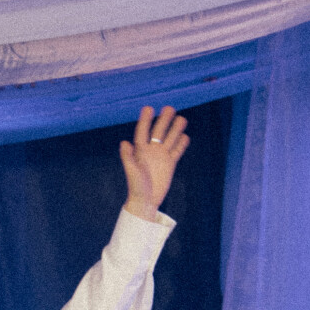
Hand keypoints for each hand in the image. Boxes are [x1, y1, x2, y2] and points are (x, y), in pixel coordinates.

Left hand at [120, 106, 188, 220]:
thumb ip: (128, 157)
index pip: (142, 131)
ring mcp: (161, 156)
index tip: (148, 108)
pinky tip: (185, 136)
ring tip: (182, 119)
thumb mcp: (131, 172)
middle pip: (158, 131)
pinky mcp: (170, 164)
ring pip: (170, 138)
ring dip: (175, 129)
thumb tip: (124, 142)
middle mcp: (151, 151)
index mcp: (140, 151)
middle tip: (170, 108)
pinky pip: (177, 150)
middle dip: (164, 120)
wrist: (146, 201)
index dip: (145, 120)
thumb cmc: (136, 187)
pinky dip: (181, 144)